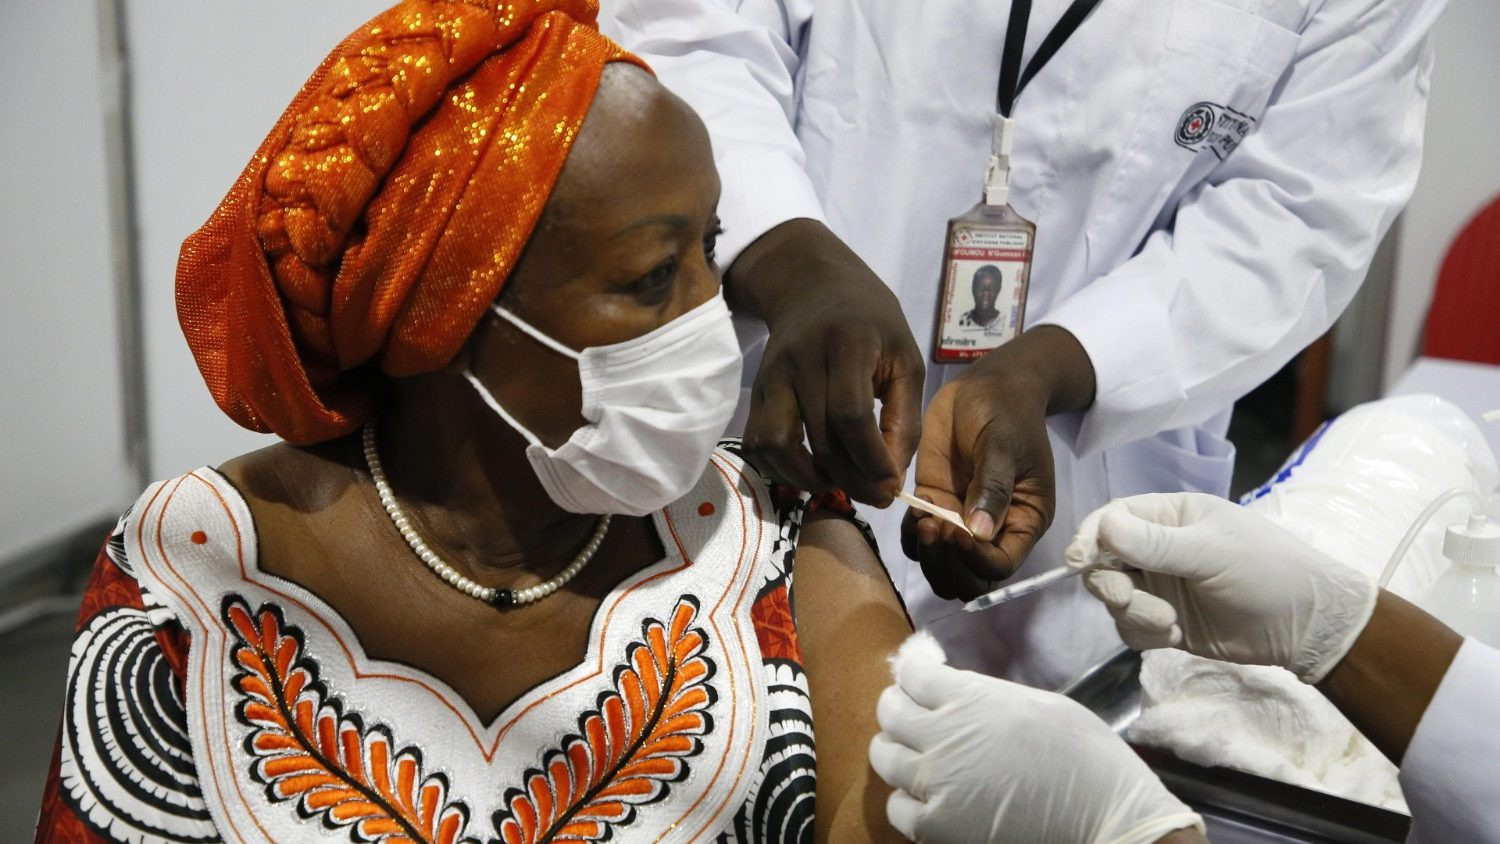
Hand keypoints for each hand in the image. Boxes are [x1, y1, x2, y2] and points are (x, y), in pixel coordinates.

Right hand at [726, 219, 924, 505]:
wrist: (815, 288)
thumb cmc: (873, 326)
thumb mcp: (905, 360)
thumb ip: (904, 420)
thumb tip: (890, 480)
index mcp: (846, 343)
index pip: (851, 414)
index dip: (871, 459)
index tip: (891, 487)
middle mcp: (800, 360)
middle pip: (819, 438)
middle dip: (851, 479)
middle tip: (875, 495)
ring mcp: (771, 377)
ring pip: (776, 445)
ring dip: (807, 478)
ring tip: (839, 482)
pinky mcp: (756, 392)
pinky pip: (758, 444)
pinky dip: (782, 470)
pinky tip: (812, 469)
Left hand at [869, 633, 1202, 843]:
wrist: (1105, 818)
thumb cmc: (1085, 755)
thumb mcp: (1037, 703)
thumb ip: (985, 697)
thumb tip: (956, 693)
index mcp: (970, 698)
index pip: (912, 674)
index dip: (914, 669)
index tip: (920, 671)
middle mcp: (942, 737)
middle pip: (889, 710)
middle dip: (899, 705)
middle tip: (916, 710)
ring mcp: (935, 784)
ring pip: (883, 756)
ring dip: (897, 750)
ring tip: (918, 754)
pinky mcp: (937, 827)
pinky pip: (897, 808)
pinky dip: (907, 800)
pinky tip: (927, 797)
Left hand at [901, 326, 1093, 596]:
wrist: (986, 388)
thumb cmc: (1006, 413)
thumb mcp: (1004, 445)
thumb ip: (992, 486)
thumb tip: (980, 532)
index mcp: (1023, 521)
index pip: (1000, 566)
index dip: (976, 560)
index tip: (956, 532)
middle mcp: (991, 530)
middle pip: (970, 579)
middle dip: (947, 565)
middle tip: (933, 528)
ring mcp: (959, 521)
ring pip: (941, 566)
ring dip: (927, 555)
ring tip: (922, 518)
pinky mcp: (934, 505)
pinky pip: (918, 539)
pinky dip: (911, 536)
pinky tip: (913, 509)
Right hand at [1072, 493, 1378, 683]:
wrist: (1307, 626)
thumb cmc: (1266, 571)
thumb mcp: (1210, 552)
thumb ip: (1154, 544)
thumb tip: (1101, 526)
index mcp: (1170, 516)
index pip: (1113, 518)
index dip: (1091, 537)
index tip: (1080, 561)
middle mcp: (1159, 549)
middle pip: (1105, 561)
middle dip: (1111, 583)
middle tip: (1128, 598)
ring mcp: (1161, 586)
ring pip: (1115, 598)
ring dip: (1133, 613)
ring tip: (1167, 622)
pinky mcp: (1165, 622)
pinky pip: (1130, 628)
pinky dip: (1144, 634)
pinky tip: (1174, 635)